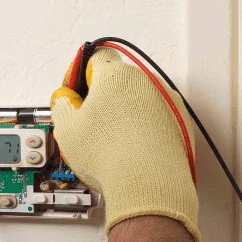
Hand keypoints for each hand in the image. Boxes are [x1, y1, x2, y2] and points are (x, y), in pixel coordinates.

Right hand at [50, 47, 200, 241]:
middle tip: (89, 121)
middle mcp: (147, 82)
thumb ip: (61, 104)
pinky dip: (145, 129)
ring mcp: (168, 103)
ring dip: (125, 113)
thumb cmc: (111, 156)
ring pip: (139, 100)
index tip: (74, 92)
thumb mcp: (67, 129)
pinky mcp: (181, 124)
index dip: (79, 74)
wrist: (148, 184)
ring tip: (112, 142)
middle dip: (102, 97)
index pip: (95, 57)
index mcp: (117, 76)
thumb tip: (64, 100)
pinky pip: (157, 119)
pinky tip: (131, 149)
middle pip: (118, 80)